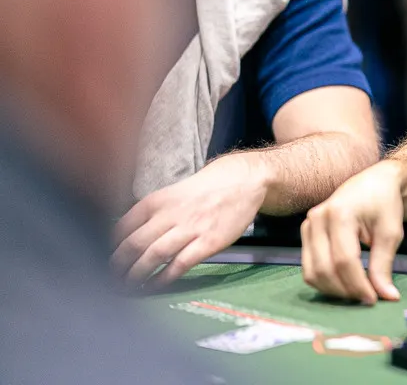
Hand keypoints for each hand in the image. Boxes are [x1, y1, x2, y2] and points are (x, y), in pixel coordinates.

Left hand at [112, 154, 266, 286]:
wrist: (243, 182)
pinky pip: (179, 265)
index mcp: (156, 201)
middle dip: (117, 266)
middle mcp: (170, 214)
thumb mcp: (172, 194)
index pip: (121, 227)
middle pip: (134, 245)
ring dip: (135, 275)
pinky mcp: (208, 242)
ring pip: (153, 256)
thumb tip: (126, 239)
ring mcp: (190, 228)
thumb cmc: (205, 190)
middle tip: (108, 280)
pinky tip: (153, 286)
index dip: (108, 248)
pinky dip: (163, 279)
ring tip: (126, 287)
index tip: (100, 261)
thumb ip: (151, 214)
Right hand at [301, 160, 404, 304]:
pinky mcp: (305, 233)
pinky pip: (309, 267)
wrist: (374, 183)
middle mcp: (317, 219)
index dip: (358, 285)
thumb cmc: (385, 205)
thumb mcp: (391, 233)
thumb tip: (387, 297)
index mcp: (340, 214)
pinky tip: (344, 283)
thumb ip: (384, 265)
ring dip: (333, 290)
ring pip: (312, 272)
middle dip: (345, 291)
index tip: (374, 299)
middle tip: (366, 298)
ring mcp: (308, 225)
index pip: (344, 261)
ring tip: (356, 292)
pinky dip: (325, 281)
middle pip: (324, 269)